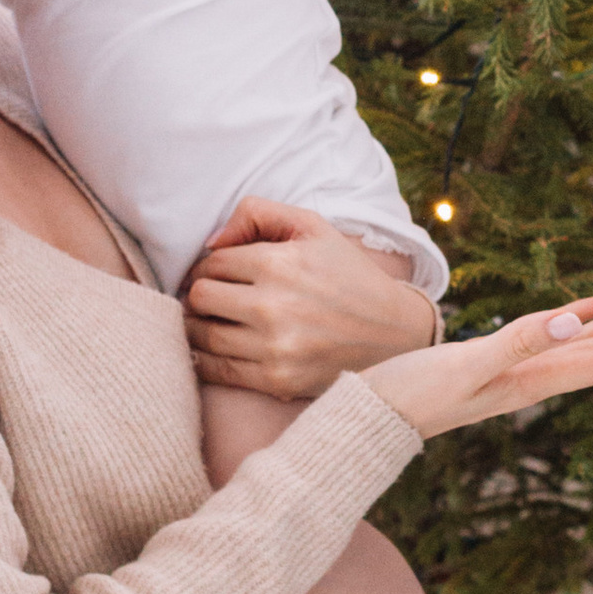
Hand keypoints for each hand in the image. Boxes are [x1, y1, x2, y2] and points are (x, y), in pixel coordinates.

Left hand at [183, 200, 439, 398]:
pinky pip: (216, 371)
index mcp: (278, 263)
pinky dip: (207, 360)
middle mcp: (272, 306)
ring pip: (200, 335)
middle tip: (215, 299)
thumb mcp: (313, 227)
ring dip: (199, 327)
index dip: (210, 267)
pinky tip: (220, 349)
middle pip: (198, 298)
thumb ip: (258, 213)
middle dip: (201, 295)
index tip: (222, 276)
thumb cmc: (348, 274)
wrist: (394, 332)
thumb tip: (211, 243)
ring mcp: (273, 347)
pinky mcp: (276, 380)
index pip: (211, 264)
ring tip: (216, 322)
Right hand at [366, 293, 592, 436]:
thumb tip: (575, 325)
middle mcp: (532, 380)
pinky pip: (552, 341)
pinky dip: (579, 324)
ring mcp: (516, 374)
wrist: (369, 419)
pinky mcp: (498, 364)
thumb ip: (520, 342)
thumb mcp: (467, 366)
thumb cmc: (410, 396)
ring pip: (583, 348)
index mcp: (531, 382)